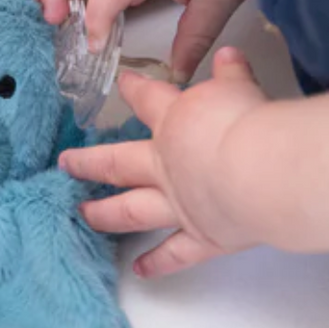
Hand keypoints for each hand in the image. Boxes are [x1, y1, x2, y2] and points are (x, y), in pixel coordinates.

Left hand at [58, 48, 269, 276]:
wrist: (261, 172)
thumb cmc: (249, 126)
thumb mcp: (242, 89)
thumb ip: (233, 76)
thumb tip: (230, 57)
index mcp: (175, 123)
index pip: (148, 99)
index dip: (134, 89)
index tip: (123, 84)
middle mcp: (165, 166)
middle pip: (116, 162)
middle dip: (89, 162)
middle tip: (67, 163)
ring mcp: (177, 205)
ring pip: (131, 210)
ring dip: (104, 214)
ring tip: (85, 215)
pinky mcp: (200, 237)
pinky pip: (173, 254)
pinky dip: (156, 262)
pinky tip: (139, 270)